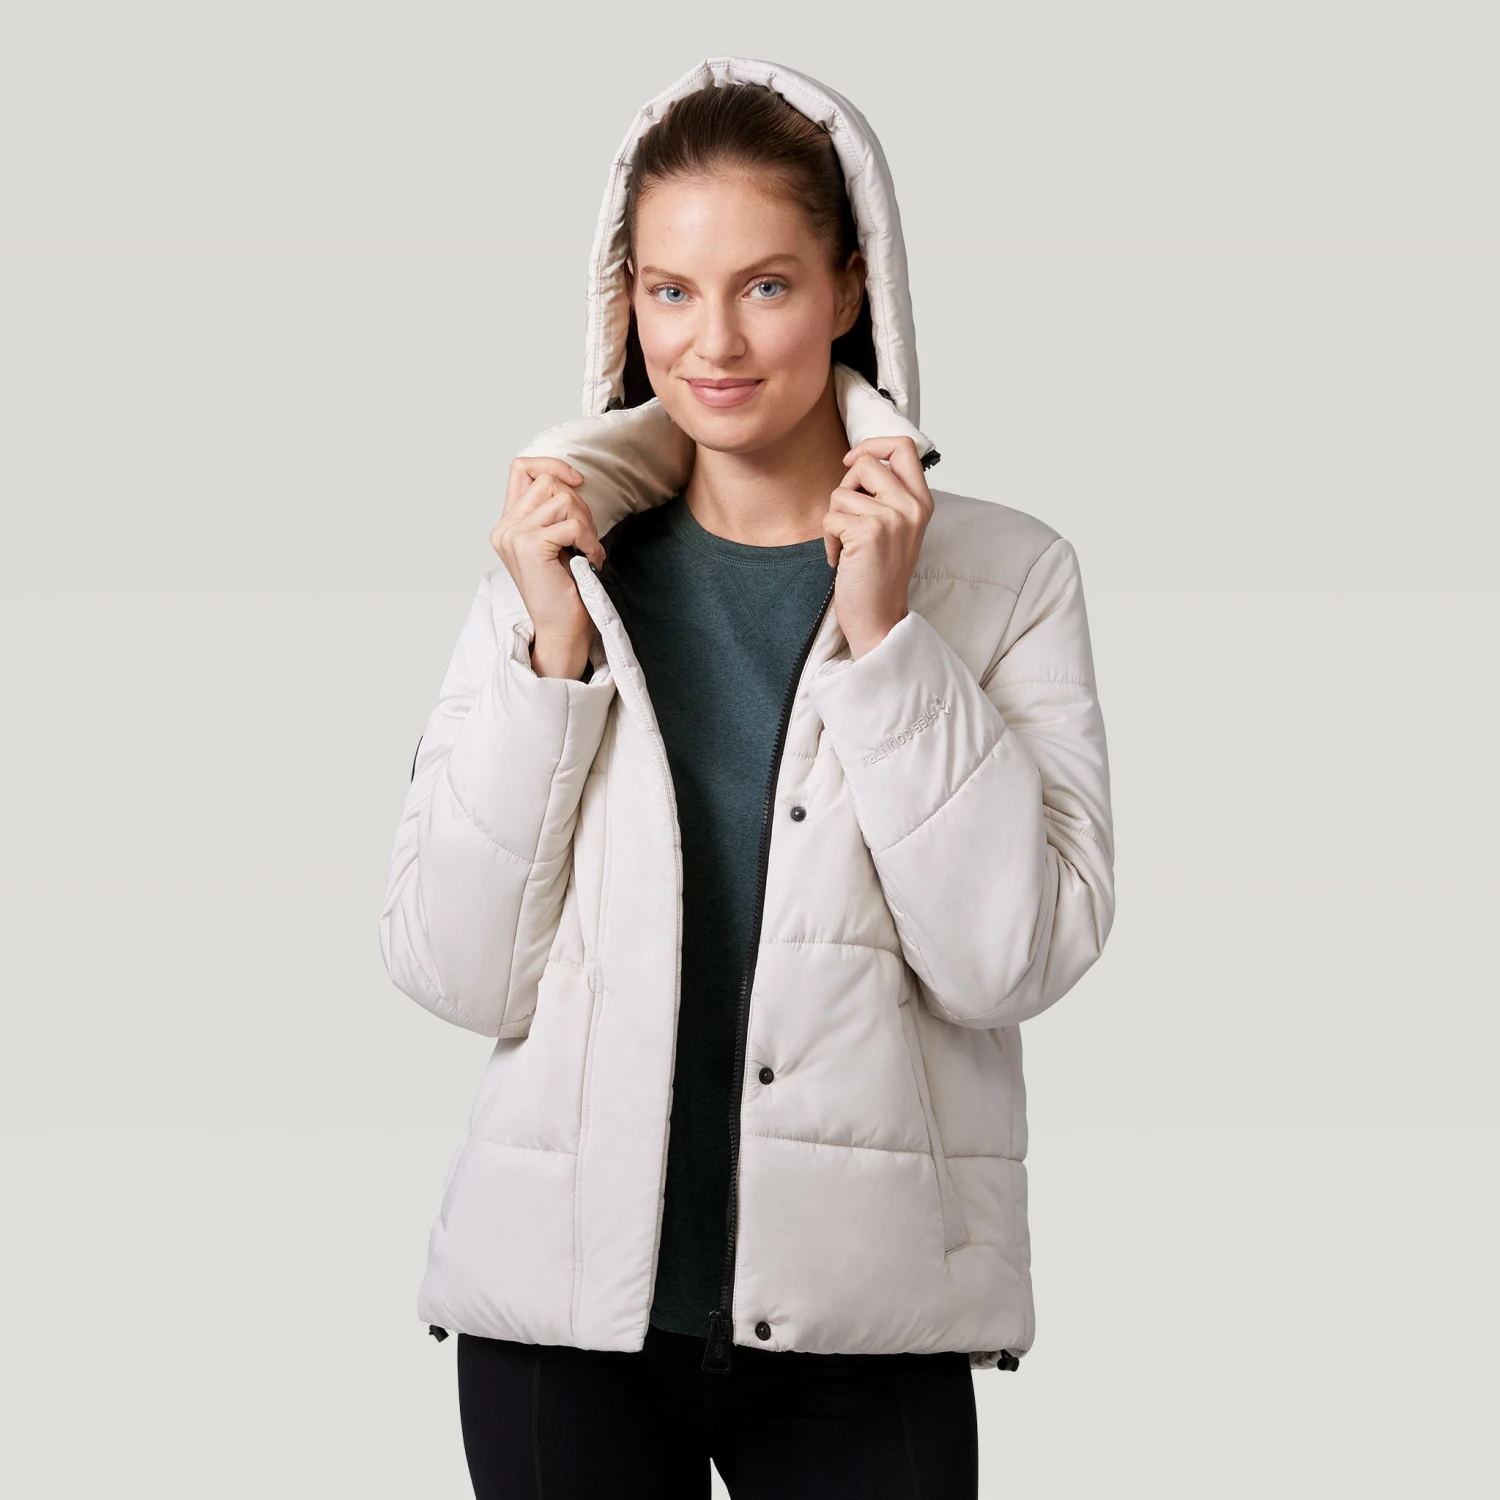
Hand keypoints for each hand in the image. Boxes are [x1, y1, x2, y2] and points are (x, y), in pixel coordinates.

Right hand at [490, 456, 605, 677]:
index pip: (521, 468)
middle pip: (548, 482)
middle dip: (579, 505)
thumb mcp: (557, 541)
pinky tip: (590, 559)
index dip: (552, 466)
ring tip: (588, 550)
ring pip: (561, 499)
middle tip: (587, 537)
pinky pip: (571, 524)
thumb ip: (553, 511)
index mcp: (508, 523)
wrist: (561, 628)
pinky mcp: (529, 547)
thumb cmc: (564, 588)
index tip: (576, 482)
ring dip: (586, 524)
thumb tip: (571, 480)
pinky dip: (589, 540)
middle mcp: (504, 528)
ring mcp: (513, 536)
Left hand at [823, 436, 933, 657]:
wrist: (880, 618)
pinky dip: (829, 540)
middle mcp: (912, 506)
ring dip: (835, 521)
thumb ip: (887, 494)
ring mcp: (892, 518)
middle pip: (866, 462)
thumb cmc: (881, 575)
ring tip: (849, 546)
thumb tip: (858, 461)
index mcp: (921, 501)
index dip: (873, 445)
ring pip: (841, 493)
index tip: (853, 460)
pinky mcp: (868, 532)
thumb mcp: (896, 528)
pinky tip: (843, 559)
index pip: (903, 446)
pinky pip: (830, 518)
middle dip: (846, 486)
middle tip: (848, 517)